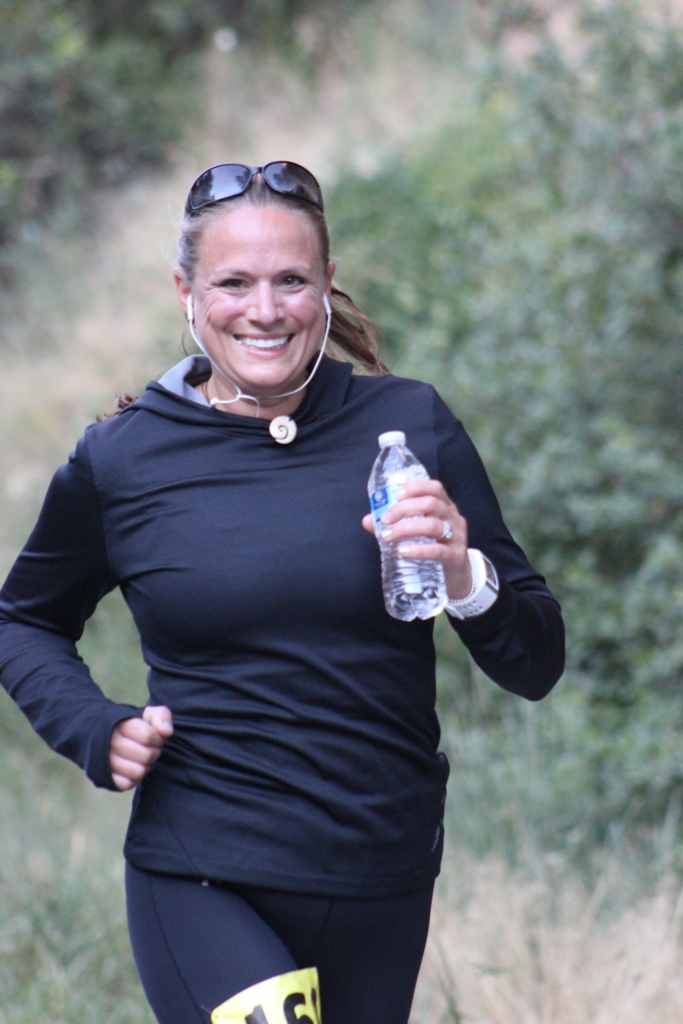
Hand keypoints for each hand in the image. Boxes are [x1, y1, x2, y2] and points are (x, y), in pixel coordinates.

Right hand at [110, 705, 173, 791]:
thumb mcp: (148, 714)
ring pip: (138, 771)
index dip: (157, 738)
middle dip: (153, 753)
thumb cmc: (135, 726)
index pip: (148, 736)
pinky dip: (134, 778)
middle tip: (150, 749)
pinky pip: (127, 784)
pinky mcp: (106, 777)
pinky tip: (133, 768)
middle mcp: (110, 742)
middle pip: (146, 756)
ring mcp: (106, 761)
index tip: (155, 737)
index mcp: (120, 724)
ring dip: (145, 766)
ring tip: (142, 759)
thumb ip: (161, 716)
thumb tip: (166, 731)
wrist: (109, 736)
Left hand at [362, 479, 471, 599]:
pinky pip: (437, 551)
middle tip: (385, 520)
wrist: (456, 578)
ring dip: (406, 528)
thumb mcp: (418, 534)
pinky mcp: (456, 557)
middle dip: (404, 509)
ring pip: (432, 525)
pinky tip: (403, 551)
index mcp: (445, 508)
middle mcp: (453, 518)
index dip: (416, 487)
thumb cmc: (434, 549)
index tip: (397, 495)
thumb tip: (368, 521)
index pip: (435, 488)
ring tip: (387, 536)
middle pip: (430, 504)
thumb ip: (394, 525)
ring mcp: (457, 537)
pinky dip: (418, 550)